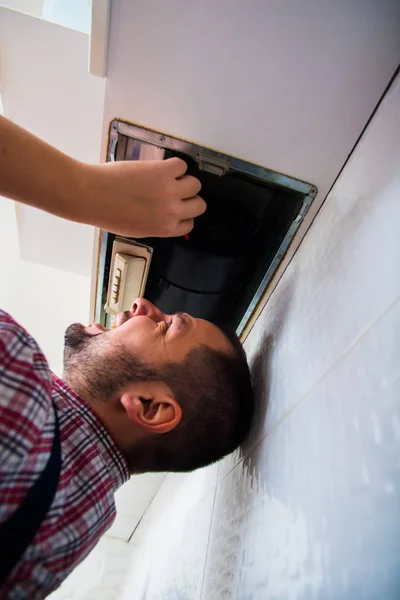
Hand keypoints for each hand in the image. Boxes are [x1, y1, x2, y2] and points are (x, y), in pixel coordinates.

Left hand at [81, 157, 205, 236]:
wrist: (92, 195)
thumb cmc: (107, 213)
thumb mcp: (136, 229)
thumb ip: (156, 224)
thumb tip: (164, 216)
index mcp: (165, 229)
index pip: (189, 224)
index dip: (183, 214)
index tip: (178, 208)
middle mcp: (172, 212)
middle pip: (199, 205)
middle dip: (189, 198)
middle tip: (177, 192)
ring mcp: (170, 191)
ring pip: (195, 184)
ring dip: (184, 180)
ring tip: (169, 178)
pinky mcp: (164, 171)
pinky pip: (182, 165)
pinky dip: (174, 165)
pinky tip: (160, 168)